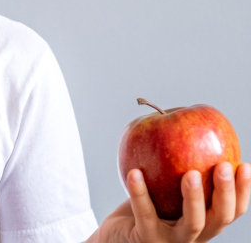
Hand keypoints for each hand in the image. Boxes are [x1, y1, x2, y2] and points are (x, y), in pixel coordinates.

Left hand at [96, 163, 250, 242]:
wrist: (116, 233)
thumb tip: (190, 122)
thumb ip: (179, 164)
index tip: (244, 164)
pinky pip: (145, 213)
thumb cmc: (144, 203)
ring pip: (191, 223)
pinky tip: (135, 172)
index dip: (242, 190)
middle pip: (218, 218)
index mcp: (203, 221)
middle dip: (225, 192)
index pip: (231, 210)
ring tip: (190, 173)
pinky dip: (139, 192)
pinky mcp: (146, 239)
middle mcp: (193, 235)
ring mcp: (170, 241)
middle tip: (223, 165)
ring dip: (194, 197)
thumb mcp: (165, 184)